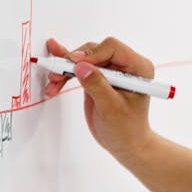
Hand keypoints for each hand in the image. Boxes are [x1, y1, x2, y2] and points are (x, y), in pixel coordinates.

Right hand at [44, 36, 156, 165]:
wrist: (126, 143)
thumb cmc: (127, 129)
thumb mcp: (112, 108)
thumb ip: (97, 86)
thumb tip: (81, 67)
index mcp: (138, 68)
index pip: (112, 48)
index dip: (91, 54)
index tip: (74, 64)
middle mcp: (125, 65)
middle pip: (94, 51)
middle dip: (73, 62)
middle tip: (56, 74)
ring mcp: (110, 71)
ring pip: (83, 59)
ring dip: (65, 68)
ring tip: (53, 81)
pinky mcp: (98, 78)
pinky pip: (79, 69)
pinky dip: (65, 74)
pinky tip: (54, 79)